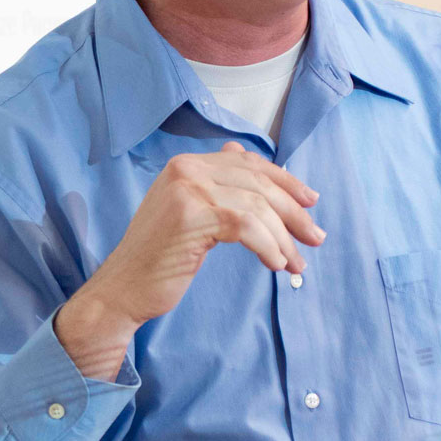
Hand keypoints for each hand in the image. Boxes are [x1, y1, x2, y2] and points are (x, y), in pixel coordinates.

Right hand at [54, 142, 322, 379]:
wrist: (124, 289)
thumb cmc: (157, 257)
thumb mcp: (187, 212)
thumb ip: (213, 184)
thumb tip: (240, 151)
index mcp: (185, 165)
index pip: (248, 163)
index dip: (285, 181)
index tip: (310, 203)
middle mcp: (185, 169)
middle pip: (258, 183)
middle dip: (294, 213)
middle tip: (316, 238)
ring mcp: (187, 191)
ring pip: (257, 206)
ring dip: (284, 238)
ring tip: (296, 263)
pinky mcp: (192, 217)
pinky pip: (247, 226)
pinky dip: (268, 246)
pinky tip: (275, 264)